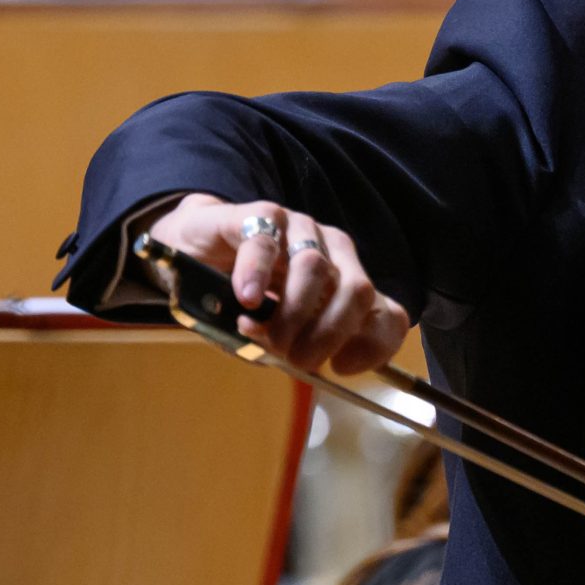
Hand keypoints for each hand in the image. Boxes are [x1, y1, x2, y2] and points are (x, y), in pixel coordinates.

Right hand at [145, 192, 409, 374]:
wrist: (197, 250)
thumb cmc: (245, 299)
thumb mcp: (281, 333)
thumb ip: (300, 346)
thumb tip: (308, 364)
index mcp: (349, 284)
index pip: (387, 314)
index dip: (374, 345)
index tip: (341, 368)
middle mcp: (335, 253)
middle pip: (356, 291)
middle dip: (328, 334)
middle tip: (295, 358)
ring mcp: (302, 229)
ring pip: (315, 267)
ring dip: (291, 312)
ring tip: (262, 334)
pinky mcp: (263, 215)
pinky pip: (267, 243)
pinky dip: (257, 275)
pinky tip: (247, 299)